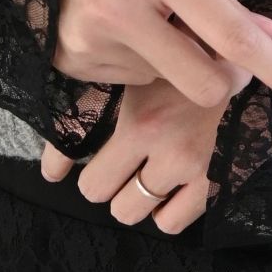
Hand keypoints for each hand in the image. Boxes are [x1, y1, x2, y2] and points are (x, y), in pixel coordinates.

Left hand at [40, 12, 271, 230]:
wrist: (223, 54)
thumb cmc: (166, 63)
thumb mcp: (121, 81)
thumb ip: (81, 120)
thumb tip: (48, 174)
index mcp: (140, 127)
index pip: (95, 185)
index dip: (85, 178)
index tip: (87, 164)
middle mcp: (170, 153)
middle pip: (118, 207)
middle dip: (111, 189)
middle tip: (119, 165)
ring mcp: (198, 167)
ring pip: (149, 216)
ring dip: (138, 200)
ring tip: (140, 176)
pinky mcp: (216, 172)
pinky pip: (183, 216)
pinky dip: (168, 212)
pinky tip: (164, 191)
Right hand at [56, 0, 271, 111]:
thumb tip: (267, 35)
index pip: (231, 33)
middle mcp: (121, 8)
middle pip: (201, 82)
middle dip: (220, 77)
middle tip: (213, 49)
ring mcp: (90, 39)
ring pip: (163, 81)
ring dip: (166, 57)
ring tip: (138, 11)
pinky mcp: (68, 60)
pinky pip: (126, 80)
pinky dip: (133, 58)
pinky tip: (112, 22)